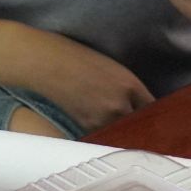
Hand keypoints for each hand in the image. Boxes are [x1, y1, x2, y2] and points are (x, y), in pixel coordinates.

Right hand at [0, 17, 154, 132]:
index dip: (152, 112)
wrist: (36, 60)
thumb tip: (137, 102)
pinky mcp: (85, 128)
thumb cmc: (67, 53)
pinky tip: (92, 122)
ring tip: (106, 119)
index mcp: (127, 82)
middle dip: (137, 123)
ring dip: (119, 129)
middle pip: (140, 124)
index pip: (153, 106)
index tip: (150, 114)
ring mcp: (102, 119)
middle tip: (131, 120)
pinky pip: (102, 136)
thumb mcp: (105, 64)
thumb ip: (124, 85)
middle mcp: (120, 104)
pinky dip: (101, 132)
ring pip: (121, 132)